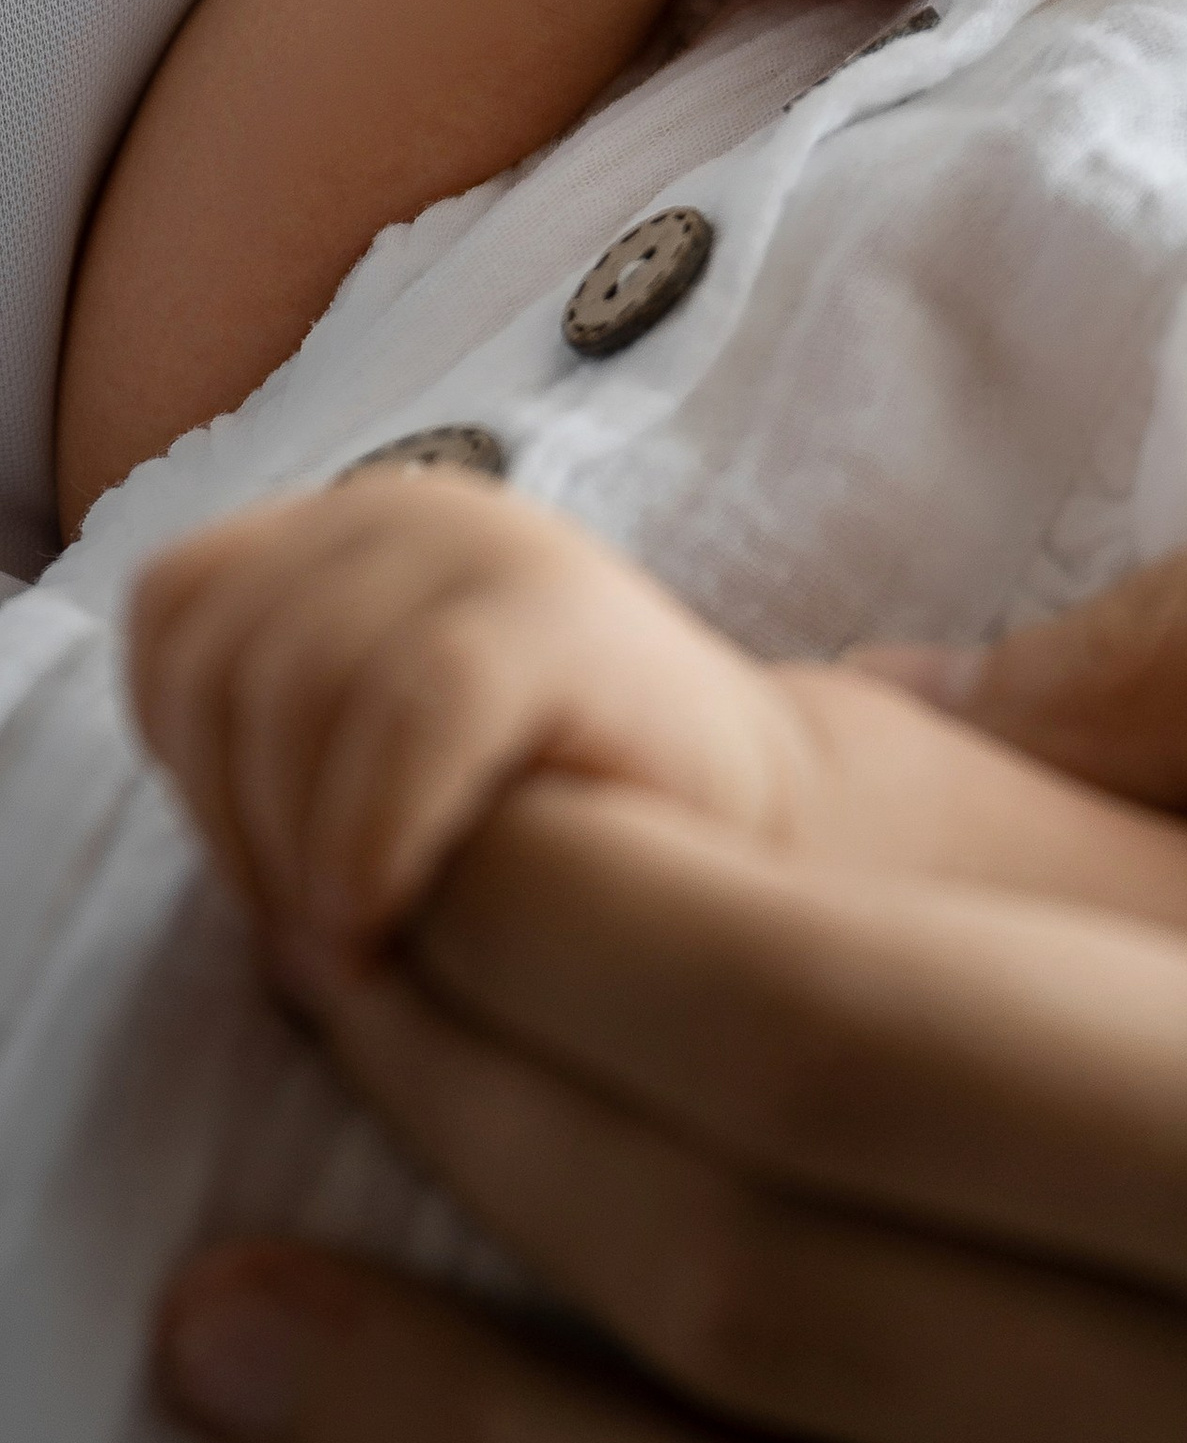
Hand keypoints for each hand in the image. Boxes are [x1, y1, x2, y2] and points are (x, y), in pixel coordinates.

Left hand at [128, 473, 799, 947]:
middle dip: (236, 824)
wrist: (753, 844)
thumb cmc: (544, 820)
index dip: (186, 754)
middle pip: (220, 660)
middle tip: (312, 929)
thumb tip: (177, 801)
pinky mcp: (566, 619)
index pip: (179, 609)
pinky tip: (387, 914)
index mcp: (357, 529)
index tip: (265, 864)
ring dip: (295, 848)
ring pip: (293, 686)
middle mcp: (421, 506)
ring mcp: (501, 547)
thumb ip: (277, 736)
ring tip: (359, 936)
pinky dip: (366, 834)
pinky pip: (405, 712)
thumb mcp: (374, 751)